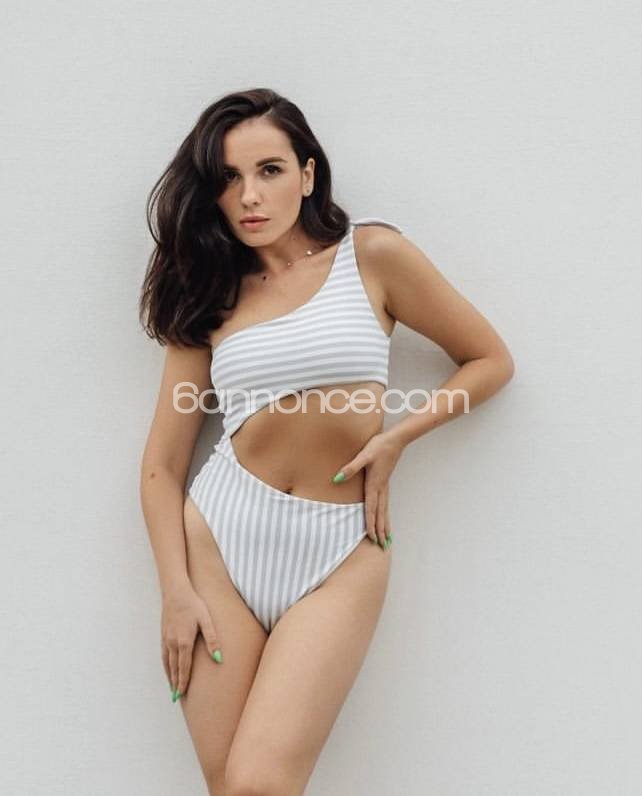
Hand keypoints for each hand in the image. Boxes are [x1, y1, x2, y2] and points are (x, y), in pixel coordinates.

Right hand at [160, 582, 222, 701]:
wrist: (175, 591)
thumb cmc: (193, 604)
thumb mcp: (206, 620)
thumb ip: (212, 640)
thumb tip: (218, 659)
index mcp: (184, 642)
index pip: (184, 668)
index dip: (183, 682)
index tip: (182, 695)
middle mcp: (173, 643)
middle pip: (174, 668)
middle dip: (176, 683)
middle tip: (176, 697)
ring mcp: (166, 639)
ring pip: (167, 663)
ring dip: (169, 676)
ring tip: (172, 688)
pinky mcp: (163, 634)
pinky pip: (163, 655)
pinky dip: (165, 665)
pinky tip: (167, 668)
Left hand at [331, 431, 404, 548]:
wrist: (395, 440)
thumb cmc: (379, 446)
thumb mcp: (363, 455)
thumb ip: (350, 468)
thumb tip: (337, 479)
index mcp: (374, 484)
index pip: (371, 509)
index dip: (371, 524)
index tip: (372, 538)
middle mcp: (381, 489)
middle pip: (380, 514)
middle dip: (381, 531)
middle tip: (383, 547)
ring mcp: (385, 487)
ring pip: (385, 511)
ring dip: (386, 526)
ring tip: (388, 539)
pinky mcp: (385, 483)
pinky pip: (385, 504)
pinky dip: (386, 515)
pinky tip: (386, 518)